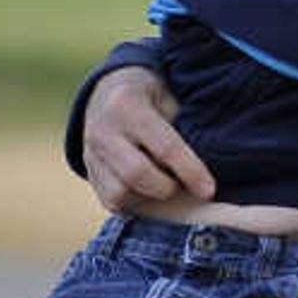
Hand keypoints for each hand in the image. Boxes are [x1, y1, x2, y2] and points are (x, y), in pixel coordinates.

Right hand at [82, 66, 211, 213]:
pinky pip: (111, 202)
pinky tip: (149, 192)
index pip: (164, 147)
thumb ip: (181, 129)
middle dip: (168, 188)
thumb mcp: (168, 98)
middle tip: (184, 187)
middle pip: (138, 175)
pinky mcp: (89, 172)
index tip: (208, 190)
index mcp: (127, 105)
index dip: (190, 172)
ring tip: (165, 186)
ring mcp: (90, 154)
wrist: (105, 93)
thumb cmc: (150, 97)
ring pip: (120, 194)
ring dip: (149, 199)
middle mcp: (103, 131)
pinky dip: (134, 204)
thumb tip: (202, 171)